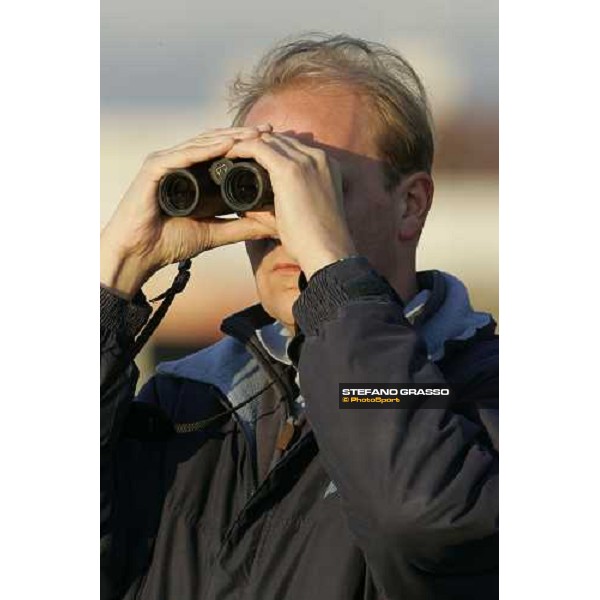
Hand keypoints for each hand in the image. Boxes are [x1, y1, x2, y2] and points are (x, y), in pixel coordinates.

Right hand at [100, 124, 277, 297]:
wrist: (139, 254)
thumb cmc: (169, 242)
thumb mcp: (214, 233)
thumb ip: (241, 228)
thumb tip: (271, 227)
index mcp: (190, 172)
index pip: (221, 152)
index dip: (246, 145)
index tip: (273, 142)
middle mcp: (177, 162)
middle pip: (214, 142)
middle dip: (242, 135)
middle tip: (269, 130)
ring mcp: (164, 162)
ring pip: (201, 144)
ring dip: (228, 137)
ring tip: (253, 134)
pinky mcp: (154, 168)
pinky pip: (182, 155)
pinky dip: (204, 149)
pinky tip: (225, 145)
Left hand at [225, 133, 356, 277]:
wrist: (328, 251)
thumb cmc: (318, 242)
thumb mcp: (306, 214)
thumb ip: (285, 206)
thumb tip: (251, 209)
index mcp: (326, 166)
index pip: (293, 147)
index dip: (271, 150)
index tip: (252, 159)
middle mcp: (318, 157)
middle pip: (280, 140)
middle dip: (257, 143)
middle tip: (234, 153)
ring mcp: (305, 161)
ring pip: (268, 140)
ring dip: (246, 143)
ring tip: (226, 152)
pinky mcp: (289, 170)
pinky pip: (258, 148)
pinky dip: (240, 148)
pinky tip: (227, 154)